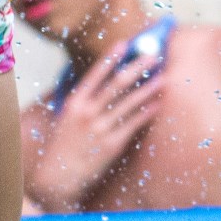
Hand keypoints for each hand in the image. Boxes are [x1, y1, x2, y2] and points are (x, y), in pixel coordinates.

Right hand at [48, 44, 164, 181]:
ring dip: (148, 87)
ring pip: (129, 102)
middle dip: (137, 68)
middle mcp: (87, 112)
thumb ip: (80, 101)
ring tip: (163, 77)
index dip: (111, 58)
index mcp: (74, 102)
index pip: (95, 74)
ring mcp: (100, 128)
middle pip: (117, 84)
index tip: (125, 44)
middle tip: (153, 56)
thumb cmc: (61, 146)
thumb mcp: (64, 118)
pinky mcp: (112, 144)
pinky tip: (158, 103)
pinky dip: (147, 111)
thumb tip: (94, 83)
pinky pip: (133, 123)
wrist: (57, 176)